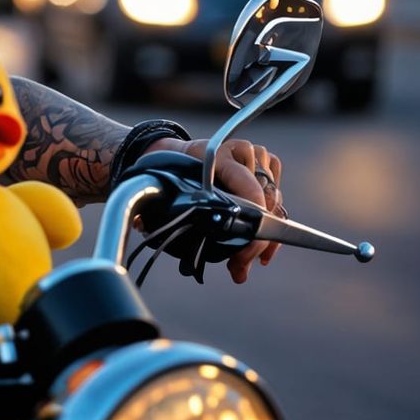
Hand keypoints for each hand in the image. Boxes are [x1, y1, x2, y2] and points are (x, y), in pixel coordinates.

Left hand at [142, 136, 284, 283]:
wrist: (179, 153)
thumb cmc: (174, 171)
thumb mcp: (166, 184)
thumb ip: (158, 204)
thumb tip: (141, 225)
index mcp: (217, 154)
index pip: (249, 188)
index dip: (254, 220)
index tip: (245, 250)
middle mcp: (243, 153)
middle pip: (264, 203)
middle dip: (253, 241)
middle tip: (239, 267)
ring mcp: (259, 157)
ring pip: (274, 205)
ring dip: (262, 240)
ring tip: (245, 264)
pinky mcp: (269, 165)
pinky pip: (278, 200)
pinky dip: (270, 227)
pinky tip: (261, 251)